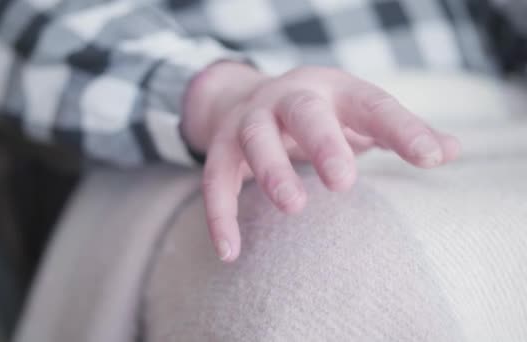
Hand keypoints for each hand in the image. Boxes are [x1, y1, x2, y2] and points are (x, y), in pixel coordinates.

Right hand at [182, 62, 459, 261]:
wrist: (248, 96)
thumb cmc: (319, 113)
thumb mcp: (357, 112)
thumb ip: (401, 130)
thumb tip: (450, 151)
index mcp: (334, 90)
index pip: (373, 105)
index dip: (403, 129)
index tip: (431, 158)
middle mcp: (289, 98)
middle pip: (303, 111)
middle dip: (323, 142)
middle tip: (344, 182)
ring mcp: (250, 120)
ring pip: (254, 139)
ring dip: (272, 170)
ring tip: (293, 206)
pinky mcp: (221, 147)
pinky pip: (215, 179)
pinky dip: (221, 215)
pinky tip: (231, 252)